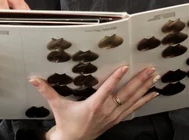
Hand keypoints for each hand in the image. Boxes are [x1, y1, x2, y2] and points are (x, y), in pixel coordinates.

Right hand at [30, 65, 158, 139]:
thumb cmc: (66, 123)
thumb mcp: (57, 106)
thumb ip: (46, 91)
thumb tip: (33, 79)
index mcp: (94, 105)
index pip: (108, 88)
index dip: (116, 77)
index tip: (125, 66)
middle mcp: (107, 110)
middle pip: (126, 93)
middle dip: (139, 80)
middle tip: (150, 69)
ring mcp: (114, 116)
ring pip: (133, 100)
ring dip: (145, 88)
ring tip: (155, 78)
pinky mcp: (116, 119)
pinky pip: (133, 109)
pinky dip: (143, 101)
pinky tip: (152, 94)